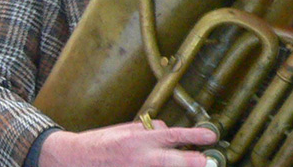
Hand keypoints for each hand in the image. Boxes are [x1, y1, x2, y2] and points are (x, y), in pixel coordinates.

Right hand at [39, 120, 216, 166]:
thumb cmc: (104, 141)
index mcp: (138, 139)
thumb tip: (166, 131)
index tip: (210, 136)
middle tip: (209, 161)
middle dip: (193, 162)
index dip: (193, 136)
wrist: (82, 159)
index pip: (171, 135)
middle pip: (173, 160)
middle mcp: (140, 157)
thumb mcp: (126, 129)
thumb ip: (147, 130)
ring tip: (194, 163)